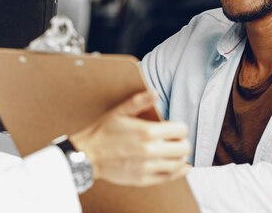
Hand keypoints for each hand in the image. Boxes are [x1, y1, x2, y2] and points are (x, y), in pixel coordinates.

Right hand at [70, 90, 190, 186]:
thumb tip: (156, 93)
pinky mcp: (143, 179)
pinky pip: (168, 177)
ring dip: (181, 157)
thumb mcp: (120, 111)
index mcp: (147, 132)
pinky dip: (178, 172)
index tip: (175, 127)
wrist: (88, 155)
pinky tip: (180, 167)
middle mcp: (150, 151)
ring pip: (178, 164)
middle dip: (183, 142)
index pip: (181, 130)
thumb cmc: (103, 132)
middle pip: (184, 148)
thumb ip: (140, 101)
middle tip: (177, 140)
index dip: (180, 127)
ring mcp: (148, 167)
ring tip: (177, 152)